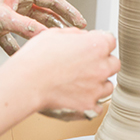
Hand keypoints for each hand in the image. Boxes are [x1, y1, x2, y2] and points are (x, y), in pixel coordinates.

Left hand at [0, 0, 86, 54]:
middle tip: (72, 38)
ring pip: (29, 28)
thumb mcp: (4, 18)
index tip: (80, 22)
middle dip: (57, 26)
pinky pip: (13, 39)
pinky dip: (18, 48)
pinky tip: (24, 59)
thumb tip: (47, 36)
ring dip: (39, 38)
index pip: (51, 0)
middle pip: (43, 14)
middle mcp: (15, 2)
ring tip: (53, 49)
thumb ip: (27, 28)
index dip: (68, 11)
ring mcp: (6, 15)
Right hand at [4, 27, 118, 119]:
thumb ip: (76, 34)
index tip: (91, 47)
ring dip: (98, 83)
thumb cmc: (37, 57)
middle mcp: (101, 67)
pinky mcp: (89, 106)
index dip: (99, 43)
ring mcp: (96, 88)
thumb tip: (84, 37)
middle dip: (102, 63)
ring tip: (79, 82)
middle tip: (85, 65)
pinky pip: (99, 106)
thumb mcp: (55, 33)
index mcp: (96, 45)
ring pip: (108, 86)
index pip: (110, 41)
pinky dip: (91, 102)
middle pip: (113, 64)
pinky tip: (78, 97)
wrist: (26, 82)